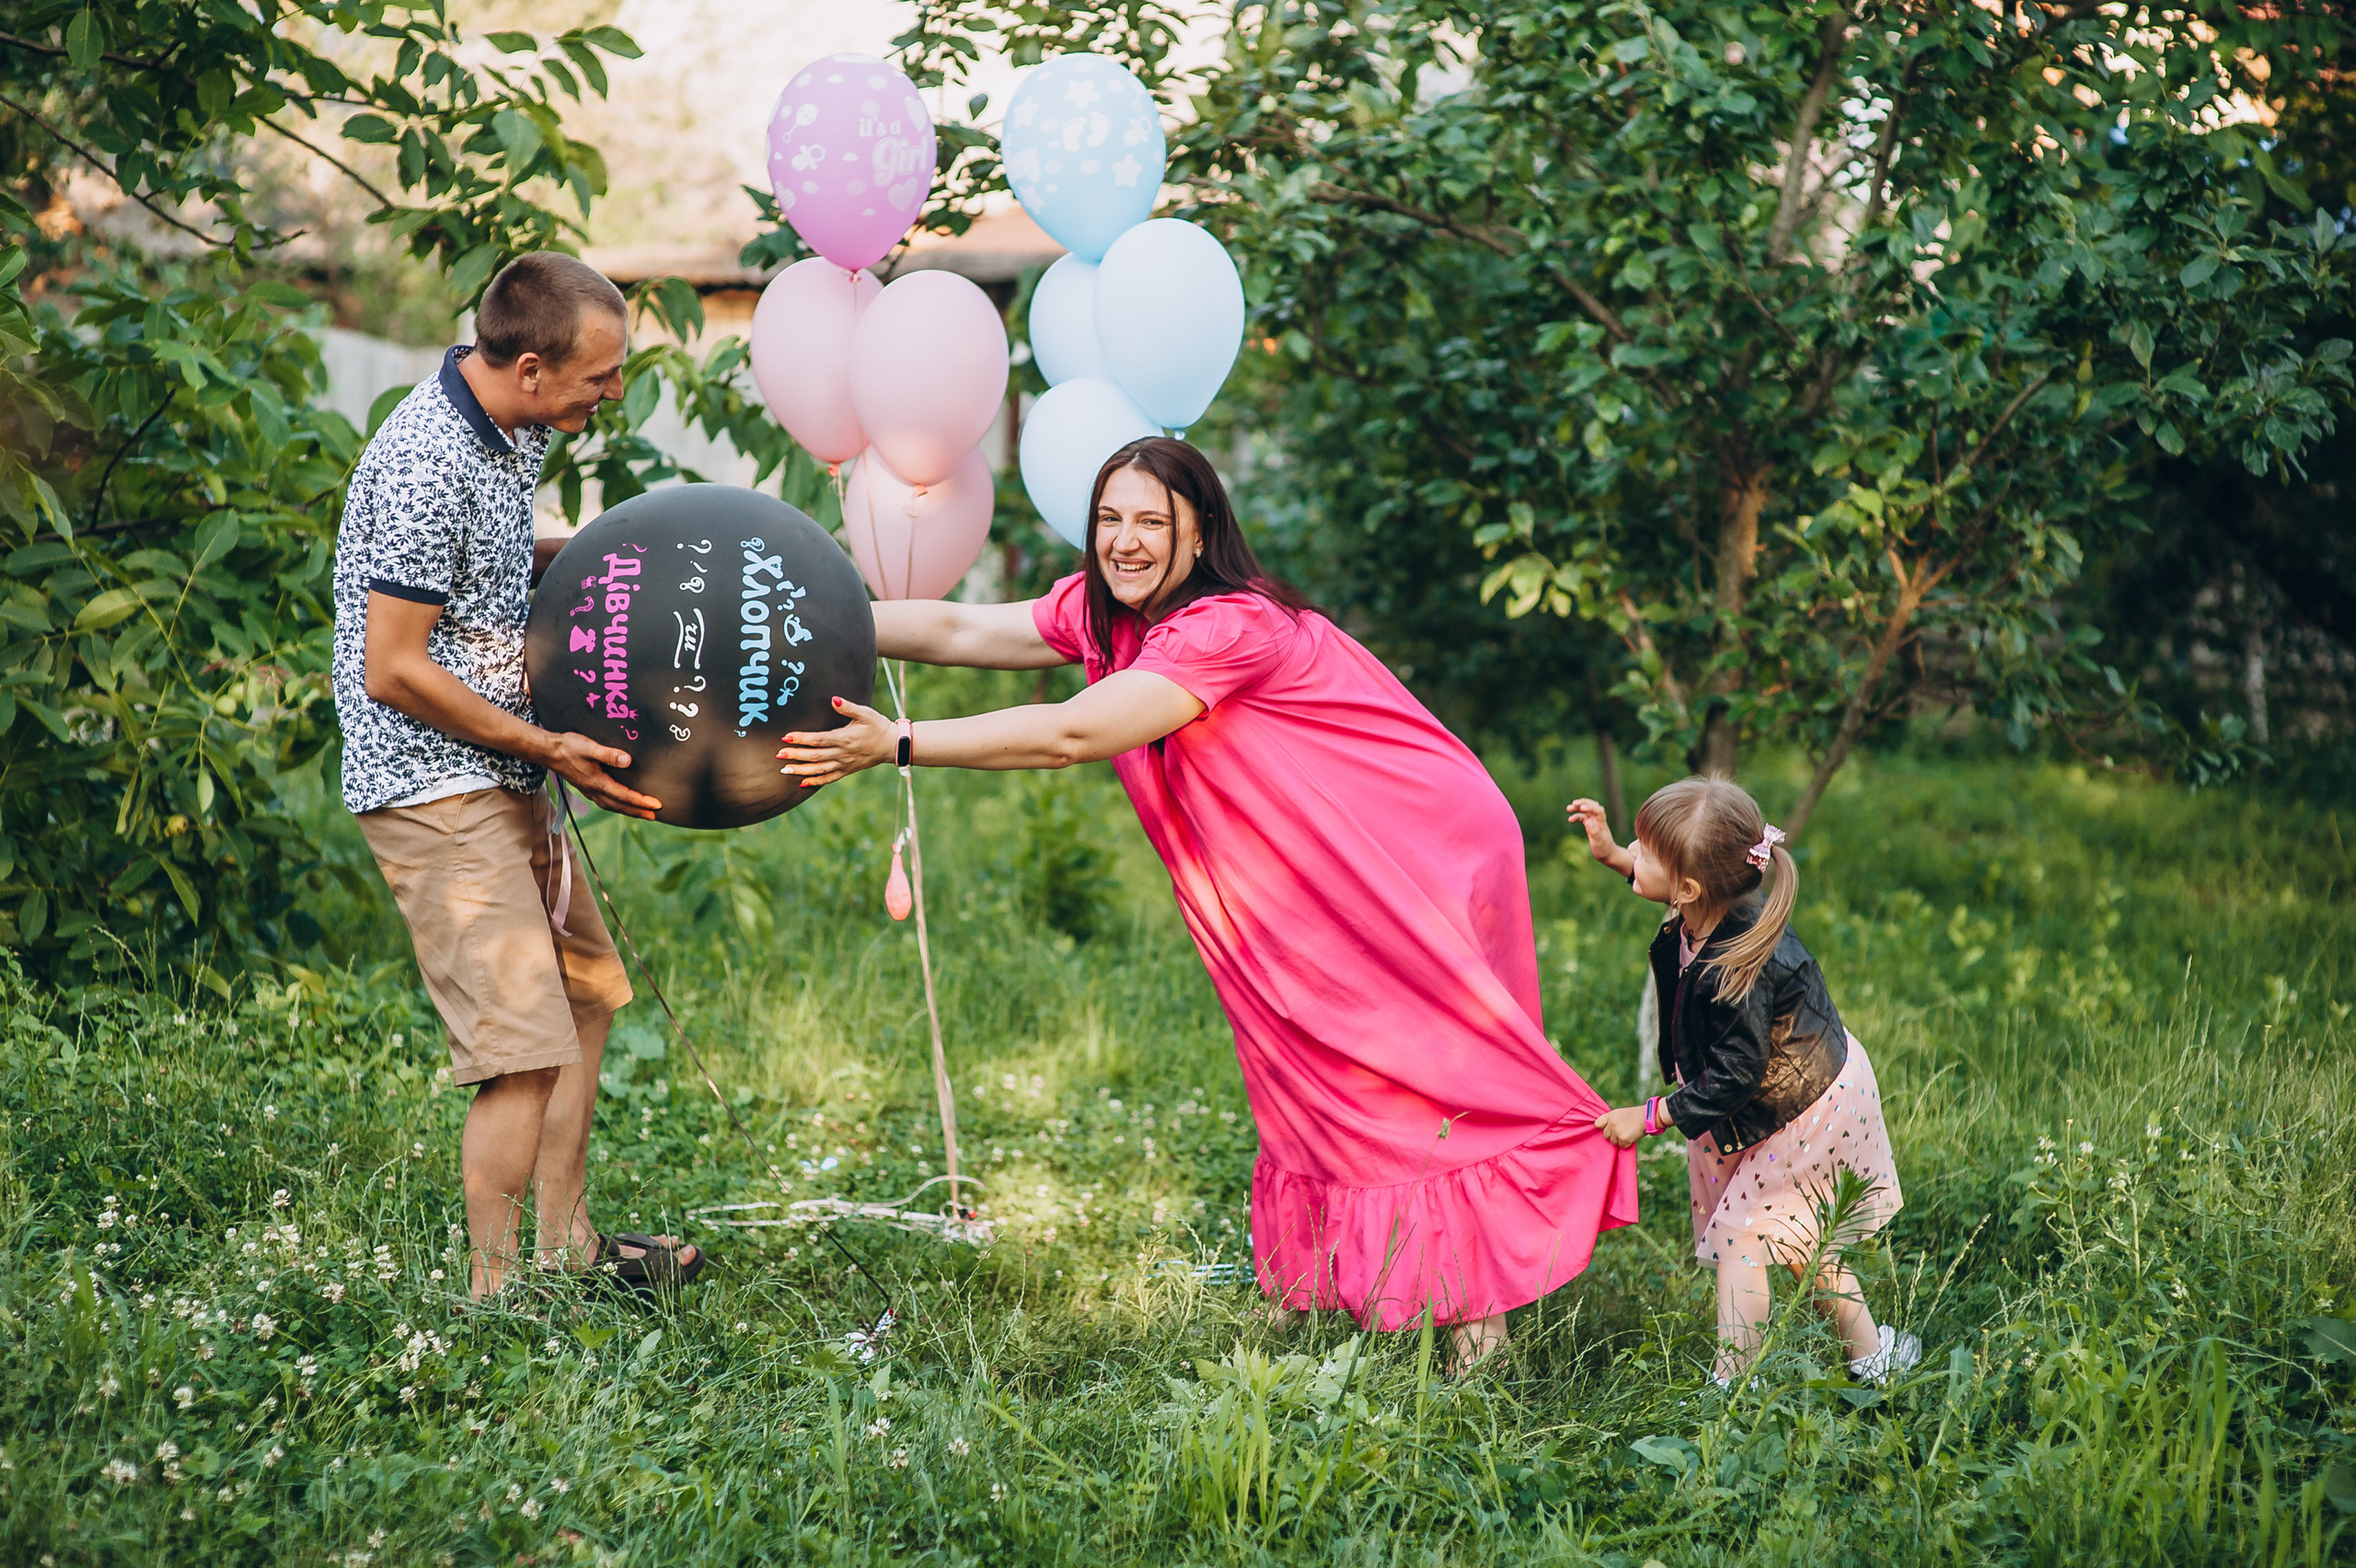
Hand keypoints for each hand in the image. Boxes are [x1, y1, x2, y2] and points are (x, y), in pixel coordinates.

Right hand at [539, 731, 661, 819]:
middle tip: (655, 816)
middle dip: (638, 812)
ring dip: (628, 811)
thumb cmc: (569, 747)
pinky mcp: (586, 788)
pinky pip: (606, 802)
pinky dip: (617, 806)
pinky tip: (621, 804)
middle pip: (620, 806)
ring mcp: (589, 791)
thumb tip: (627, 761)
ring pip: (613, 806)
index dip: (641, 802)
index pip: (624, 796)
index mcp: (597, 782)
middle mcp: (594, 790)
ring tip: (643, 814)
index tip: (657, 805)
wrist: (548, 751)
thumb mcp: (590, 747)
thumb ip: (609, 755)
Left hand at [777, 696, 894, 787]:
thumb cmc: (878, 726)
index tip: (786, 737)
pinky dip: (815, 781)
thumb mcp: (865, 713)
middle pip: (814, 756)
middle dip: (795, 755)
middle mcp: (842, 754)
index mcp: (844, 738)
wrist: (892, 745)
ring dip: (801, 770)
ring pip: (819, 770)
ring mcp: (844, 764)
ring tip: (785, 770)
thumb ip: (848, 707)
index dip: (801, 739)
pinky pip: (829, 778)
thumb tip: (833, 700)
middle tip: (778, 755)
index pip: (818, 739)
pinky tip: (802, 783)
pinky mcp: (846, 770)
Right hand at [1567, 798, 1633, 875]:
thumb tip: (1588, 822)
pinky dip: (1576, 816)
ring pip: (1586, 810)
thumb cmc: (1604, 849)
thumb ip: (1594, 832)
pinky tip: (1570, 820)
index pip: (1597, 810)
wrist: (1608, 854)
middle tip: (1573, 803)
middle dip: (1583, 803)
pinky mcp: (1590, 825)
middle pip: (1592, 806)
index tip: (1581, 808)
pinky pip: (1583, 817)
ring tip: (1568, 808)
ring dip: (1578, 808)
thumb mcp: (1599, 842)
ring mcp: (1594, 822)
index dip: (1590, 807)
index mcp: (1602, 823)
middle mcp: (1598, 820)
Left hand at [1593, 1104, 1647, 1147]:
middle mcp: (1611, 1123)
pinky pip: (1622, 1146)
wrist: (1649, 1117)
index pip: (1597, 1124)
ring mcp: (1616, 1131)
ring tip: (1629, 1133)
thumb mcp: (1622, 1114)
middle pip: (1606, 1135)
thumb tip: (1609, 1130)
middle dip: (1613, 1136)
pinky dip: (1628, 1144)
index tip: (1609, 1129)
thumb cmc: (1637, 1115)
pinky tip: (1633, 1136)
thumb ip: (1613, 1121)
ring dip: (1620, 1140)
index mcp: (1611, 1115)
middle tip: (1624, 1131)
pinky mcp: (1622, 1138)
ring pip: (1613, 1142)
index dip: (1603, 1128)